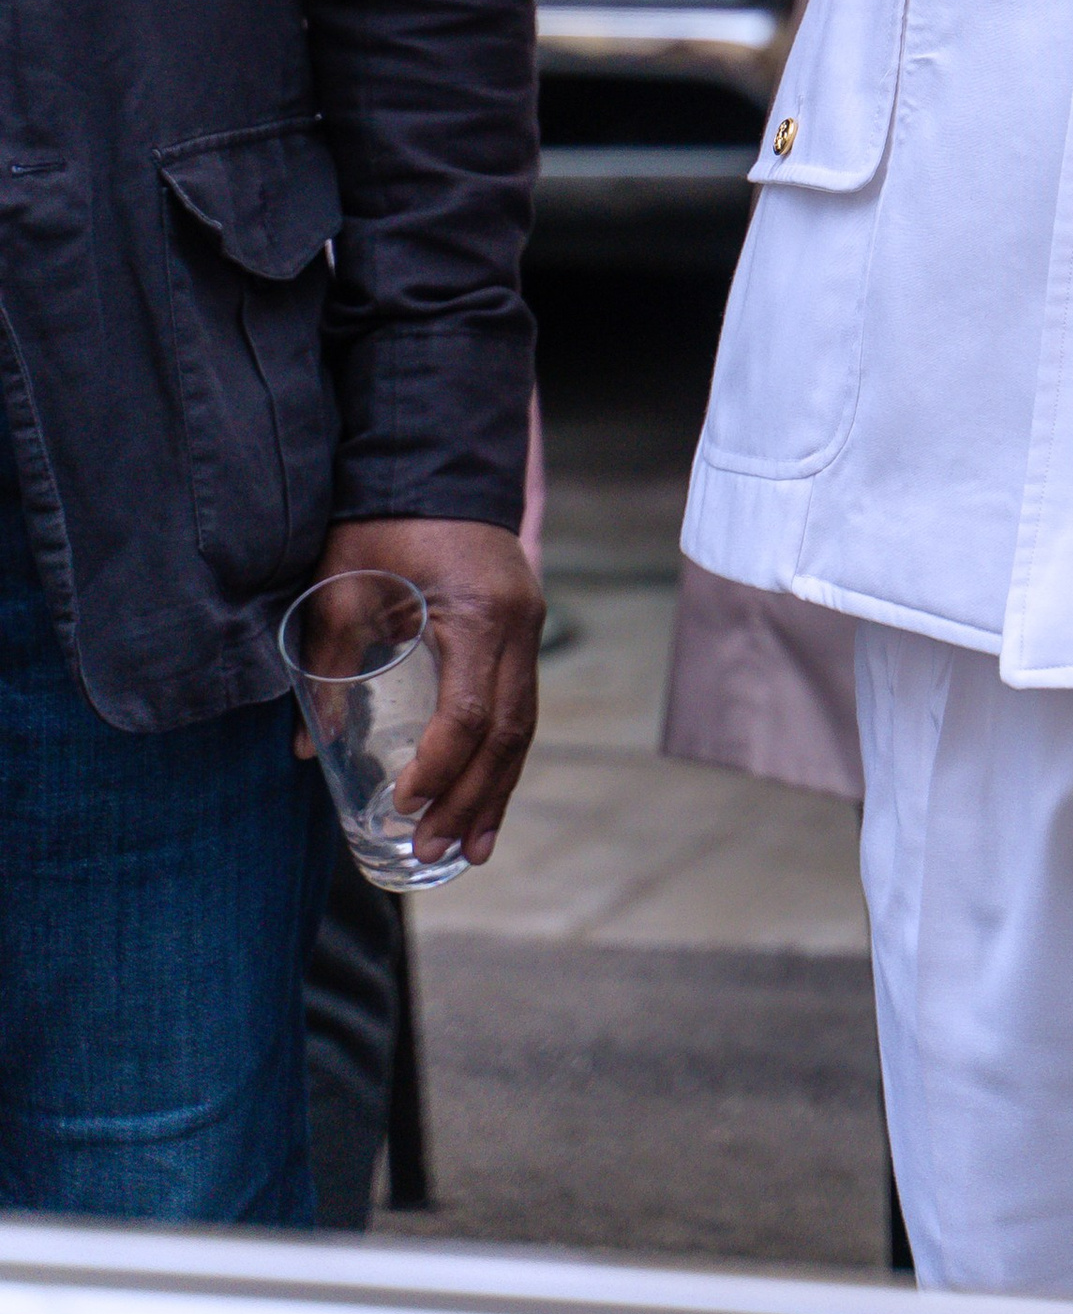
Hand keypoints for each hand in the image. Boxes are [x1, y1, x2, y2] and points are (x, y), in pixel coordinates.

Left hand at [305, 515, 543, 864]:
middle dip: (469, 799)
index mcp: (478, 612)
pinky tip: (487, 799)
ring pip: (523, 726)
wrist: (431, 460)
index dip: (438, 767)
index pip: (468, 712)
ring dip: (495, 791)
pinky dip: (504, 758)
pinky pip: (521, 705)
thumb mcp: (344, 588)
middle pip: (506, 732)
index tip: (403, 803)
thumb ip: (328, 664)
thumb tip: (303, 746)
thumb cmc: (382, 521)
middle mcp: (517, 622)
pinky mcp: (521, 627)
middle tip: (430, 850)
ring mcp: (527, 625)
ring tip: (471, 853)